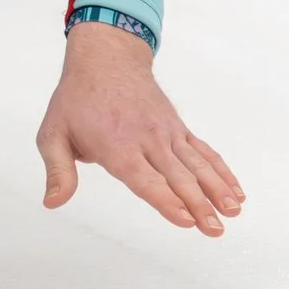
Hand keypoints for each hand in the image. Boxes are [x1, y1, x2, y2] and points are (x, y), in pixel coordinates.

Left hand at [36, 21, 242, 234]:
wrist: (106, 58)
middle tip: (214, 230)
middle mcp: (147, 139)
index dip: (166, 200)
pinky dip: (221, 171)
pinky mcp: (178, 128)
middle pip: (178, 176)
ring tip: (233, 212)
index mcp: (116, 146)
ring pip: (197, 164)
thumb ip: (58, 171)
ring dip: (217, 189)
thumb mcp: (53, 134)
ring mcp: (167, 132)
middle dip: (199, 204)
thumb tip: (52, 202)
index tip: (186, 220)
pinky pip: (204, 151)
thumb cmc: (76, 100)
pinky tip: (235, 192)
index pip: (145, 179)